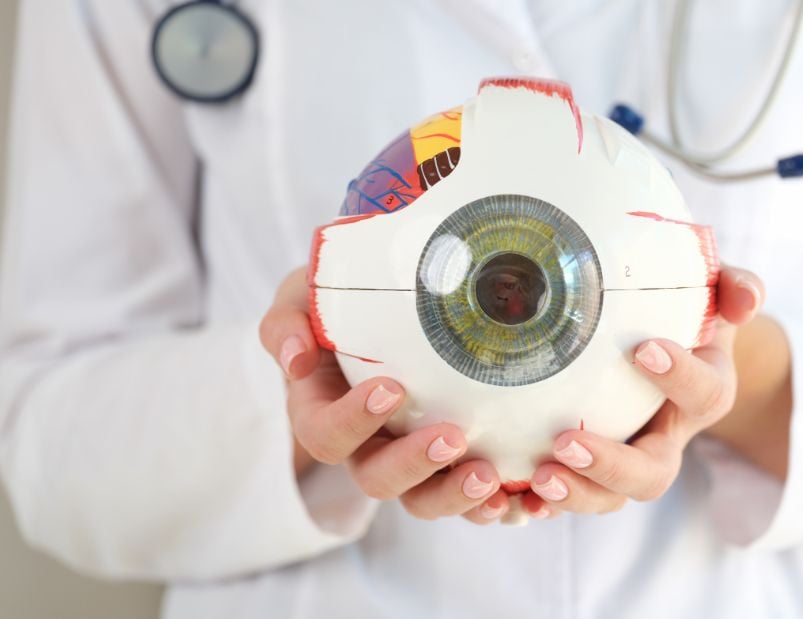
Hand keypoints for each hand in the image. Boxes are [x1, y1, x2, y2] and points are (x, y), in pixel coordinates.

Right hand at [259, 267, 511, 523]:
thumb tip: (296, 357)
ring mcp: (406, 457)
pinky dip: (486, 504)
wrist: (376, 305)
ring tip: (488, 475)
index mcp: (322, 413)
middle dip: (413, 464)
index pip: (327, 435)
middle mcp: (363, 446)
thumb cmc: (331, 303)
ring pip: (421, 499)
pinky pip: (462, 496)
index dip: (354, 421)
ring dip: (453, 494)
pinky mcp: (446, 461)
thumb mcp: (298, 301)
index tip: (391, 388)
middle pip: (377, 479)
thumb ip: (287, 324)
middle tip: (452, 437)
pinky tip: (514, 497)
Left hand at [523, 266, 769, 516]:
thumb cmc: (687, 312)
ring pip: (610, 496)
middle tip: (566, 441)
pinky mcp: (590, 466)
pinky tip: (518, 499)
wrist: (669, 344)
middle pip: (652, 474)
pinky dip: (546, 506)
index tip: (644, 349)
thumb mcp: (716, 291)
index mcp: (703, 393)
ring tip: (538, 476)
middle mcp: (667, 437)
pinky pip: (573, 497)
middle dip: (610, 464)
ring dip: (575, 492)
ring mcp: (628, 457)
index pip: (704, 395)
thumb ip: (736, 286)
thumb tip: (747, 299)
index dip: (679, 378)